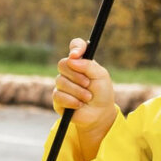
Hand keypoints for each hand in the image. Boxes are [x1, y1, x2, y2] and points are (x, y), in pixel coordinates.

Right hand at [53, 38, 115, 158]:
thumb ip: (89, 66)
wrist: (100, 114)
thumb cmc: (102, 93)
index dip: (75, 47)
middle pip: (62, 64)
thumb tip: (72, 60)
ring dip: (77, 91)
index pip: (75, 46)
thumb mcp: (101, 77)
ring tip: (87, 98)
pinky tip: (79, 105)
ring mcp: (62, 84)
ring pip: (61, 82)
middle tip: (88, 84)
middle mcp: (70, 71)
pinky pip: (59, 95)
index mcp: (81, 62)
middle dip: (76, 75)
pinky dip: (71, 101)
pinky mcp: (57, 99)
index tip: (76, 55)